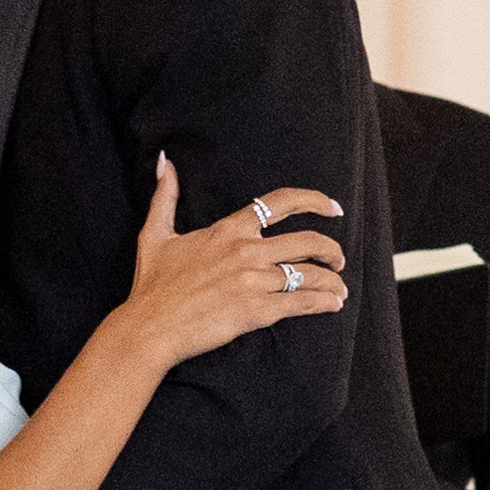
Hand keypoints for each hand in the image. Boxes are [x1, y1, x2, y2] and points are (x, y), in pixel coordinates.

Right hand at [114, 165, 349, 366]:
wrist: (150, 327)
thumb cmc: (152, 285)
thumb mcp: (155, 234)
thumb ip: (165, 196)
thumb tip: (165, 162)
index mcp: (228, 230)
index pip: (280, 204)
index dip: (314, 201)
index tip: (333, 208)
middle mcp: (246, 251)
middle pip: (307, 241)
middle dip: (331, 250)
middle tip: (338, 260)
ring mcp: (254, 281)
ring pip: (309, 274)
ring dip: (332, 282)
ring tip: (339, 289)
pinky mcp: (257, 311)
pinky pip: (302, 302)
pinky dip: (323, 302)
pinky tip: (332, 305)